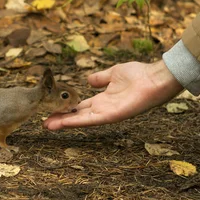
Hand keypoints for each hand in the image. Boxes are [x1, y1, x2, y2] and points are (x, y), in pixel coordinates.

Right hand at [43, 60, 183, 129]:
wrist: (155, 78)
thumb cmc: (139, 74)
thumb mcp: (114, 73)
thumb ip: (100, 78)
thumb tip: (88, 80)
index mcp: (103, 99)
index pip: (81, 106)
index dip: (67, 109)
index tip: (52, 111)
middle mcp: (104, 108)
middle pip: (78, 115)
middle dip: (62, 119)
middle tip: (44, 123)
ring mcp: (108, 113)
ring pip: (82, 119)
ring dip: (65, 123)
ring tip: (48, 126)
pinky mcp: (113, 115)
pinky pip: (92, 119)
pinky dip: (77, 121)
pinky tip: (64, 122)